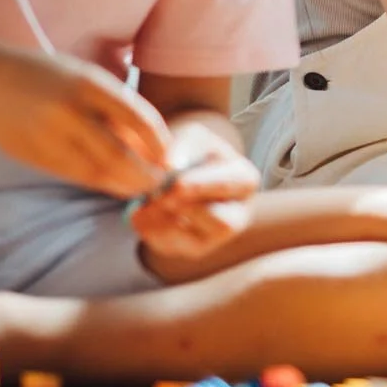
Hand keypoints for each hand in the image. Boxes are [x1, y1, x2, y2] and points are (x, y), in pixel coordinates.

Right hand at [0, 50, 170, 197]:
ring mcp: (48, 136)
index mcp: (88, 84)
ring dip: (124, 184)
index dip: (159, 143)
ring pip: (96, 172)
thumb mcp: (84, 77)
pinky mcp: (34, 156)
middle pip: (118, 154)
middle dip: (145, 174)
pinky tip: (114, 184)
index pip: (137, 118)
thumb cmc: (47, 76)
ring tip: (142, 188)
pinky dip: (99, 183)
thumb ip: (114, 107)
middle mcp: (68, 111)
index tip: (171, 156)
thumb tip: (151, 144)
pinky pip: (74, 176)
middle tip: (163, 183)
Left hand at [127, 123, 257, 261]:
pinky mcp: (192, 249)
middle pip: (221, 222)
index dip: (202, 186)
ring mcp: (216, 237)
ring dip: (166, 222)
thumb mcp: (192, 137)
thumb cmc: (192, 152)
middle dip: (186, 210)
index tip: (176, 183)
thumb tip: (168, 166)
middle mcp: (238, 214)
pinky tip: (142, 213)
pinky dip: (151, 231)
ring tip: (147, 202)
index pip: (231, 186)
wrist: (179, 173)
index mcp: (245, 180)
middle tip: (158, 196)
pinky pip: (171, 248)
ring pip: (195, 242)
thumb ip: (184, 145)